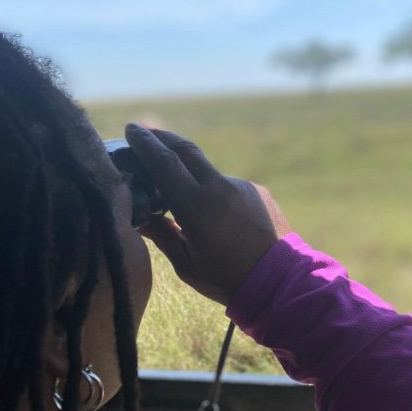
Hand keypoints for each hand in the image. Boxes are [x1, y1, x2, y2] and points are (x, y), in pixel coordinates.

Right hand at [125, 124, 290, 304]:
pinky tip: (215, 216)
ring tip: (180, 197)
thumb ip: (162, 235)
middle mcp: (218, 187)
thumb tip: (141, 218)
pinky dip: (214, 193)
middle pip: (185, 150)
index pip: (164, 163)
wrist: (280, 281)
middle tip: (145, 133)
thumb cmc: (227, 279)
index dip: (145, 144)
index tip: (131, 129)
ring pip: (207, 172)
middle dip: (163, 138)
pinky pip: (227, 186)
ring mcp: (240, 186)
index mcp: (196, 206)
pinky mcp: (257, 191)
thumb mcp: (186, 264)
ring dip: (190, 174)